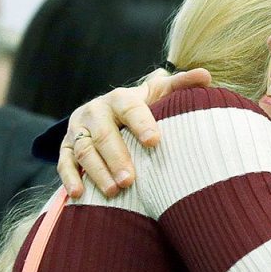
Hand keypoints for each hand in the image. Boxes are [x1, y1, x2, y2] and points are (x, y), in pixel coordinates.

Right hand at [59, 67, 211, 197]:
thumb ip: (180, 86)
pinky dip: (71, 178)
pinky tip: (80, 195)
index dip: (141, 124)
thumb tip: (206, 77)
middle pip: (104, 135)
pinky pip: (64, 162)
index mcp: (120, 98)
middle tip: (130, 181)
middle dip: (117, 158)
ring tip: (114, 192)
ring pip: (84, 151)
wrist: (109, 112)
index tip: (154, 142)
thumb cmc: (142, 108)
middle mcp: (95, 111)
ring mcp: (78, 129)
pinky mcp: (66, 146)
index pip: (130, 108)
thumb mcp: (159, 94)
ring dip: (97, 172)